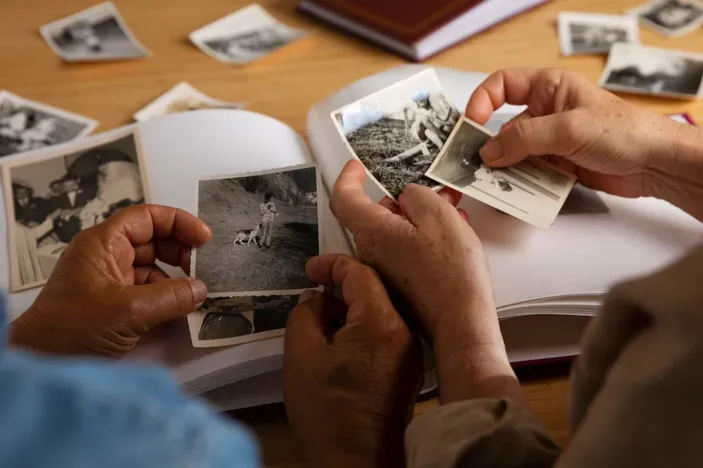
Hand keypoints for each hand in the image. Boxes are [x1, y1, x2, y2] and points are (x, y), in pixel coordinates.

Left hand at [10, 205, 211, 356]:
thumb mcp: (128, 311)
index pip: (147, 218)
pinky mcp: (115, 304)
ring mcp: (111, 281)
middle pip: (154, 241)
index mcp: (103, 244)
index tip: (205, 239)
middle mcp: (107, 257)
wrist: (40, 364)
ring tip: (197, 294)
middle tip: (205, 269)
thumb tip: (201, 289)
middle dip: (181, 252)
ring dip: (177, 279)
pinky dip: (167, 299)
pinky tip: (181, 312)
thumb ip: (170, 297)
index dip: (179, 223)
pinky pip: (148, 292)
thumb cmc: (72, 330)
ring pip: (154, 268)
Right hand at [284, 255, 421, 467]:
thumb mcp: (302, 354)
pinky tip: (339, 342)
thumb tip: (315, 298)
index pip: (360, 273)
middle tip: (313, 295)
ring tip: (321, 321)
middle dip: (341, 288)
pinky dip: (362, 329)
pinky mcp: (406, 370)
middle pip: (374, 291)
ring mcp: (409, 354)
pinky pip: (385, 334)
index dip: (331, 265)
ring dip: (350, 309)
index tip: (311, 270)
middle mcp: (404, 334)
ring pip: (379, 312)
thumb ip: (305, 314)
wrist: (356, 461)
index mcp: (382, 324)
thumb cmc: (329, 414)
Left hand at [330, 161, 516, 403]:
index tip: (359, 166)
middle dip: (405, 200)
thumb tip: (407, 198)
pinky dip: (422, 239)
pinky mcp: (400, 285)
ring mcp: (384, 272)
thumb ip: (418, 196)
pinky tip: (452, 237)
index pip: (344, 198)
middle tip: (439, 192)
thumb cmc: (451, 270)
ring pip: (395, 233)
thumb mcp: (439, 216)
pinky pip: (404, 252)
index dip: (349, 177)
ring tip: (455, 212)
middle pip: (377, 215)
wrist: (461, 323)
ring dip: (420, 219)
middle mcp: (371, 252)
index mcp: (373, 232)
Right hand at [467, 67, 701, 201]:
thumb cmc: (623, 132)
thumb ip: (524, 138)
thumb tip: (487, 151)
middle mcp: (546, 112)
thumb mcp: (568, 128)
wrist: (657, 165)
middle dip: (491, 147)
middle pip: (504, 127)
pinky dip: (522, 185)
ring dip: (505, 171)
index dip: (482, 101)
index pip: (502, 85)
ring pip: (515, 155)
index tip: (471, 125)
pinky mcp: (558, 165)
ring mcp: (552, 140)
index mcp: (548, 88)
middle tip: (475, 167)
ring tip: (495, 187)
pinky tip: (516, 197)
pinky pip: (530, 174)